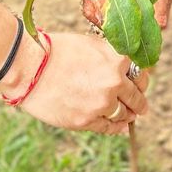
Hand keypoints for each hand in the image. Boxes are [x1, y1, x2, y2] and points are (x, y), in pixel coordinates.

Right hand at [12, 31, 149, 134]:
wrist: (30, 68)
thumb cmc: (56, 50)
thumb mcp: (90, 43)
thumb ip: (110, 55)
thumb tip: (124, 65)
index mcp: (117, 60)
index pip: (140, 73)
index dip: (141, 80)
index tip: (140, 84)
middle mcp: (114, 82)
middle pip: (136, 96)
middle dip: (140, 101)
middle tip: (141, 106)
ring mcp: (102, 104)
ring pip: (124, 114)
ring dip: (128, 115)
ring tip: (130, 116)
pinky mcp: (87, 121)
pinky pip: (108, 128)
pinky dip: (116, 128)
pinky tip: (119, 127)